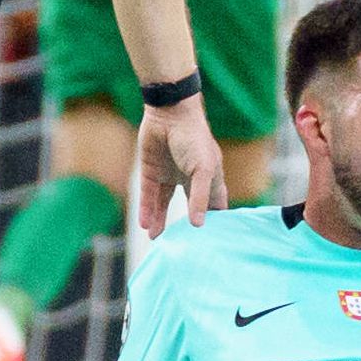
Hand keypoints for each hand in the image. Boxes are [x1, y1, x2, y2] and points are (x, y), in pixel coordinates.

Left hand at [134, 96, 227, 235]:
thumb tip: (199, 224)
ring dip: (160, 221)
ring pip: (164, 205)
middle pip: (186, 208)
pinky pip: (149, 196)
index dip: (214, 221)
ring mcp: (169, 176)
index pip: (214, 205)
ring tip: (156, 240)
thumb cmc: (194, 138)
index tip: (213, 243)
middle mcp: (189, 179)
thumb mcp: (204, 169)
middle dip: (183, 226)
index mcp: (209, 178)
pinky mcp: (151, 172)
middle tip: (181, 247)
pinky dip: (147, 210)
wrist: (168, 113)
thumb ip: (200, 197)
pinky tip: (146, 225)